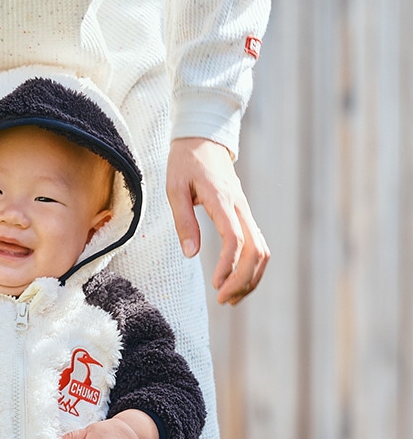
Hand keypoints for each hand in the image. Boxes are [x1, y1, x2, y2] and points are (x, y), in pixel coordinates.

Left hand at [166, 137, 269, 304]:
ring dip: (250, 278)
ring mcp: (246, 212)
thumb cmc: (185, 162)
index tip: (216, 285)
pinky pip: (257, 246)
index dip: (228, 265)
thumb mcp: (174, 188)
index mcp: (222, 200)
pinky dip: (251, 269)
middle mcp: (240, 207)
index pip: (235, 238)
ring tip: (230, 299)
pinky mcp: (245, 216)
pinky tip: (236, 283)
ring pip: (262, 250)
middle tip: (223, 300)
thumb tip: (191, 254)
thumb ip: (183, 220)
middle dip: (243, 280)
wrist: (204, 138)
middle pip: (256, 250)